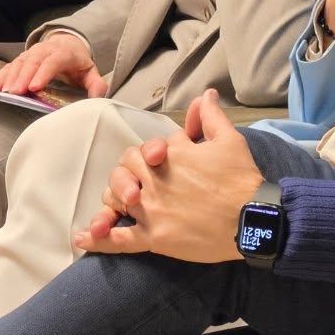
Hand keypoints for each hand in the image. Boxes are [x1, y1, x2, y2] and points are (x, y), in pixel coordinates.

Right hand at [0, 33, 108, 96]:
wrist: (67, 44)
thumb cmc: (77, 63)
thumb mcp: (90, 72)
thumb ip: (96, 85)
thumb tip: (97, 98)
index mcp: (64, 53)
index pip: (53, 61)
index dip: (43, 73)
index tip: (35, 87)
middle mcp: (45, 50)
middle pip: (32, 61)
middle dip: (23, 77)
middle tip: (16, 92)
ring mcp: (31, 53)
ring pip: (19, 62)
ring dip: (11, 77)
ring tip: (5, 93)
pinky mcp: (21, 59)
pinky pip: (10, 66)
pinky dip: (2, 76)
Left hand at [76, 90, 263, 262]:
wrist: (252, 220)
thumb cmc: (242, 179)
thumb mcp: (229, 140)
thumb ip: (211, 117)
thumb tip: (205, 95)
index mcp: (170, 153)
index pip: (146, 148)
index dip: (151, 154)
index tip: (162, 160)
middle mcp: (155, 180)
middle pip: (124, 169)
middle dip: (128, 173)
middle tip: (141, 183)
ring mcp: (152, 210)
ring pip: (116, 199)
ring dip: (113, 200)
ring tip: (117, 204)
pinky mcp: (154, 238)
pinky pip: (119, 240)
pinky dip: (99, 239)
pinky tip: (82, 237)